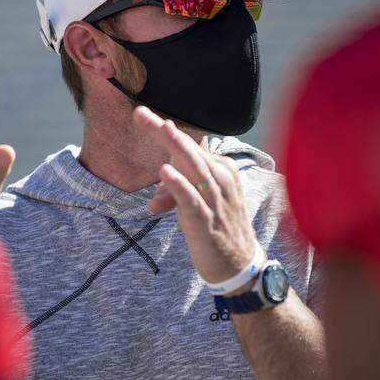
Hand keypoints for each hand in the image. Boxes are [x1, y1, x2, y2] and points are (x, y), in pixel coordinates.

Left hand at [133, 105, 258, 283]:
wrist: (239, 266)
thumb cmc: (217, 229)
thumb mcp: (199, 203)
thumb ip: (176, 193)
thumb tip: (156, 194)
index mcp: (221, 170)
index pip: (189, 146)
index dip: (165, 132)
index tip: (141, 115)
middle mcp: (221, 180)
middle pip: (190, 150)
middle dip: (164, 131)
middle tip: (140, 113)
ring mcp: (215, 199)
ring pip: (194, 168)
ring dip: (176, 147)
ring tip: (161, 128)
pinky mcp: (206, 220)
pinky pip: (192, 199)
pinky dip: (178, 184)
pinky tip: (165, 172)